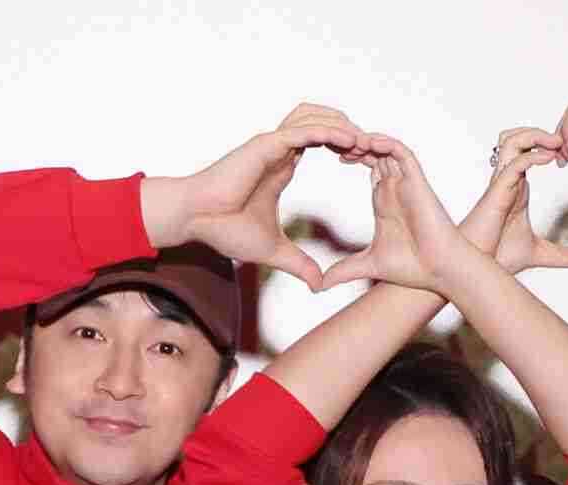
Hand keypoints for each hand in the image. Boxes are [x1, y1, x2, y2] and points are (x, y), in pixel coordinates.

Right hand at [147, 103, 370, 290]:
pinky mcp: (265, 145)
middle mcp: (279, 150)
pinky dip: (327, 131)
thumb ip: (298, 263)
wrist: (195, 220)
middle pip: (322, 123)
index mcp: (282, 166)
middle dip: (349, 130)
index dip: (345, 147)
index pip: (321, 143)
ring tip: (366, 140)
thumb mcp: (273, 251)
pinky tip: (350, 140)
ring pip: (314, 118)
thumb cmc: (223, 229)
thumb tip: (317, 284)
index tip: (366, 161)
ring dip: (342, 125)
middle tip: (372, 148)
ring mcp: (271, 144)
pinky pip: (303, 130)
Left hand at [319, 135, 472, 293]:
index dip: (347, 155)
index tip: (328, 154)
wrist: (441, 270)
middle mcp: (394, 187)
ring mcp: (405, 183)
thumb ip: (343, 271)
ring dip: (364, 139)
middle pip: (372, 152)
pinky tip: (366, 141)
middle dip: (351, 143)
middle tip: (327, 138)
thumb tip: (318, 286)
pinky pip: (401, 152)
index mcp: (384, 200)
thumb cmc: (413, 268)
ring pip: (384, 148)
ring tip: (342, 138)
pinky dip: (385, 143)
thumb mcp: (368, 266)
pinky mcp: (416, 182)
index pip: (366, 166)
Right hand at [455, 127, 567, 273]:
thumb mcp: (539, 253)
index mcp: (517, 187)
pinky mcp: (497, 191)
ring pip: (512, 141)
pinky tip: (549, 158)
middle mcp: (508, 180)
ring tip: (558, 143)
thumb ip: (562, 255)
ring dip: (536, 136)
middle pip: (518, 137)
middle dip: (543, 133)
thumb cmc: (497, 255)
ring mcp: (501, 183)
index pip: (529, 150)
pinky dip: (532, 155)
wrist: (477, 269)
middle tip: (567, 144)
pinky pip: (514, 162)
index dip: (550, 146)